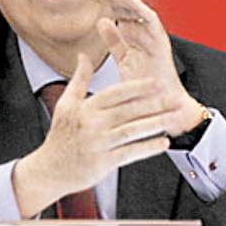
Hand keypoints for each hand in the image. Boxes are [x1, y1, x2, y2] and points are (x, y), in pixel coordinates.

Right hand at [12, 54, 173, 216]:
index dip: (138, 87)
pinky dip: (148, 148)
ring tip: (174, 118)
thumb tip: (83, 54)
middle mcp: (92, 124)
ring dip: (156, 124)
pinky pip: (131, 153)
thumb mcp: (66, 104)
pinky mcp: (104, 162)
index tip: (158, 82)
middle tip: (175, 98)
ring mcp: (99, 144)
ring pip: (133, 131)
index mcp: (85, 108)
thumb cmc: (61, 135)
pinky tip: (164, 142)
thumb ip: (79, 79)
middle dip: (154, 104)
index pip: (116, 93)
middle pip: (128, 111)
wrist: (49, 170)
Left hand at [79, 0, 202, 136]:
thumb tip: (101, 21)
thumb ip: (114, 41)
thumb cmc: (144, 91)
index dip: (98, 3)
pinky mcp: (161, 43)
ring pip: (136, 11)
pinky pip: (152, 21)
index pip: (115, 15)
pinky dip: (139, 8)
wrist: (162, 109)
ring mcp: (153, 38)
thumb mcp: (124, 61)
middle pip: (124, 10)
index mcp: (133, 41)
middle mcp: (144, 36)